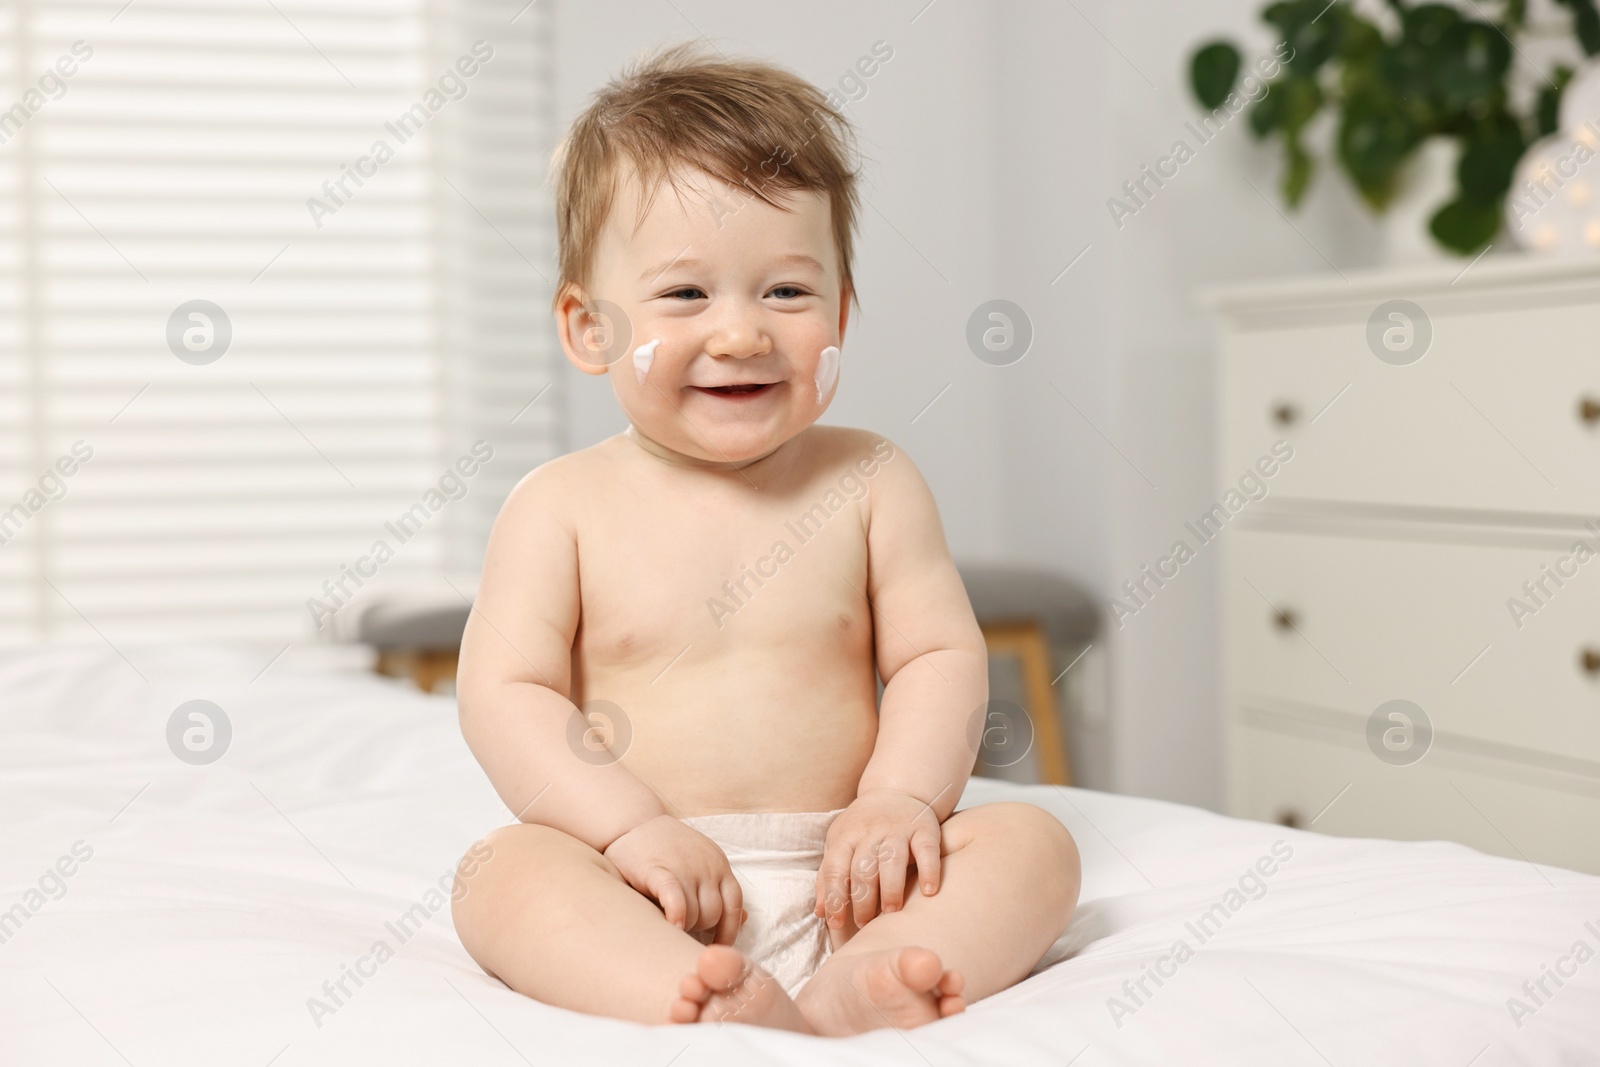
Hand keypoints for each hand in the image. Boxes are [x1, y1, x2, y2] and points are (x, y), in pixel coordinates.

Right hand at [603, 815, 744, 944]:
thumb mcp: (701, 864)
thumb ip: (719, 891)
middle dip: (699, 929)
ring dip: (685, 927)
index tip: (717, 948)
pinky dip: (677, 916)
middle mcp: (707, 866)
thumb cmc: (667, 850)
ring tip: (669, 924)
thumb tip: (746, 919)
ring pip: (697, 914)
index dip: (729, 931)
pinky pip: (676, 900)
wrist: (633, 822)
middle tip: (682, 929)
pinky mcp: (658, 870)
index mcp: (719, 865)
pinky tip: (672, 926)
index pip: (735, 905)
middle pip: (714, 915)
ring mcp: (684, 867)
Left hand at [814, 790, 942, 930]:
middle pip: (863, 868)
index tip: (837, 924)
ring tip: (891, 912)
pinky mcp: (924, 828)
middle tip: (866, 923)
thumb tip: (820, 912)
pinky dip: (929, 871)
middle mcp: (870, 831)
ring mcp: (898, 828)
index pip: (835, 869)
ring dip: (891, 889)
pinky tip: (928, 892)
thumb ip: (828, 877)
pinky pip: (927, 850)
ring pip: (892, 860)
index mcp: (845, 836)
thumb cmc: (862, 830)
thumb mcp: (839, 845)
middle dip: (863, 900)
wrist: (895, 792)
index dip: (835, 898)